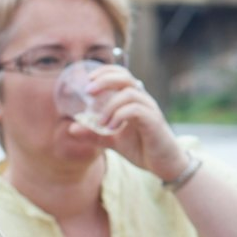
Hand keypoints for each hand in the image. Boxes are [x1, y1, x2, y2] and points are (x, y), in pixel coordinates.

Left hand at [67, 66, 188, 181]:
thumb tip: (71, 128)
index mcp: (133, 99)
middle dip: (104, 80)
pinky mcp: (154, 122)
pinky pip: (136, 110)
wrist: (165, 165)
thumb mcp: (112, 140)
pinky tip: (111, 128)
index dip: (104, 72)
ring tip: (100, 123)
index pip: (121, 75)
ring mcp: (150, 110)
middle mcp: (143, 100)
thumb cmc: (142, 148)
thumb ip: (94, 134)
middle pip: (125, 77)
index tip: (87, 80)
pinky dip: (119, 116)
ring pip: (129, 93)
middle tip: (88, 92)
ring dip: (110, 105)